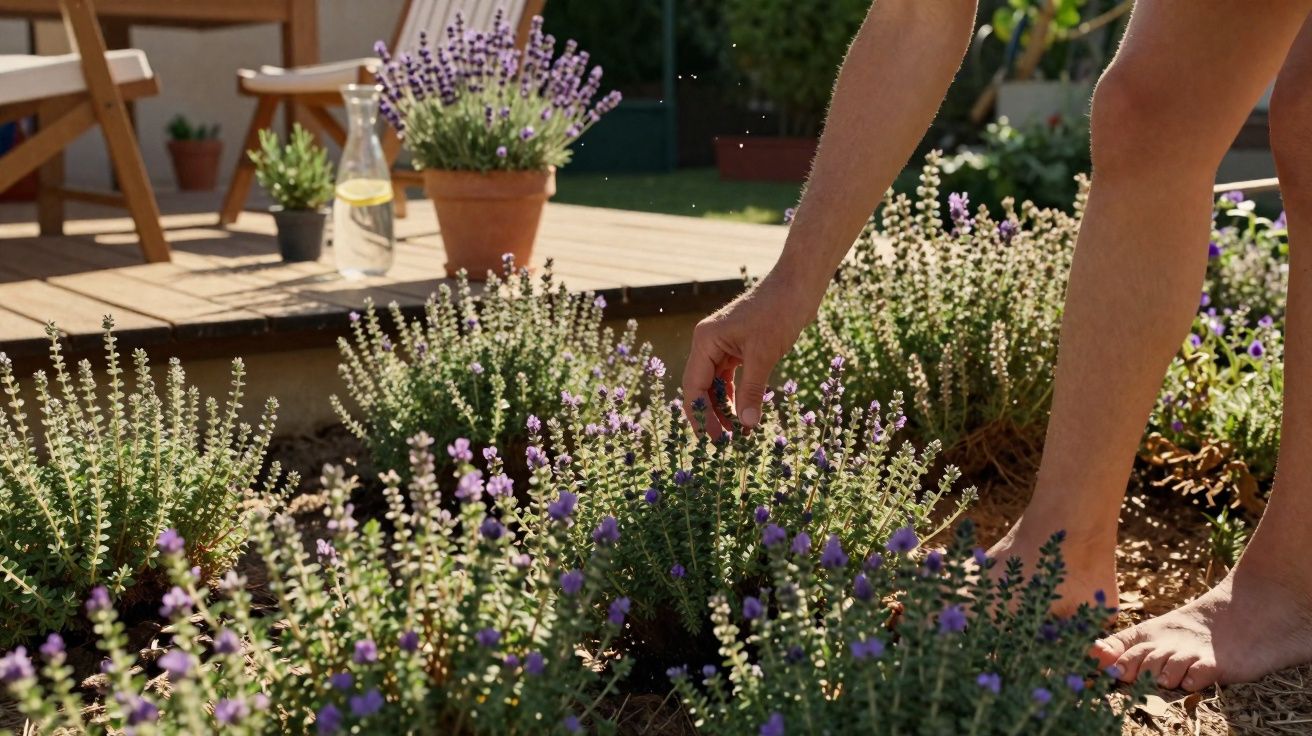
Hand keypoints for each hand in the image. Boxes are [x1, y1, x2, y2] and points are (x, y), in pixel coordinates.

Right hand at [681, 273, 817, 436]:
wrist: (798, 287)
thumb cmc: (778, 313)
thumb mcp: (764, 356)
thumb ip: (753, 391)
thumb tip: (747, 425)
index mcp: (705, 341)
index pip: (694, 387)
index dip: (702, 416)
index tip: (714, 440)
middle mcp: (708, 343)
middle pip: (702, 388)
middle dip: (712, 415)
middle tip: (726, 443)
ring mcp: (722, 345)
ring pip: (716, 385)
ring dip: (725, 408)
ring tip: (737, 433)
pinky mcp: (738, 347)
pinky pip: (731, 378)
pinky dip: (737, 396)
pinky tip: (745, 414)